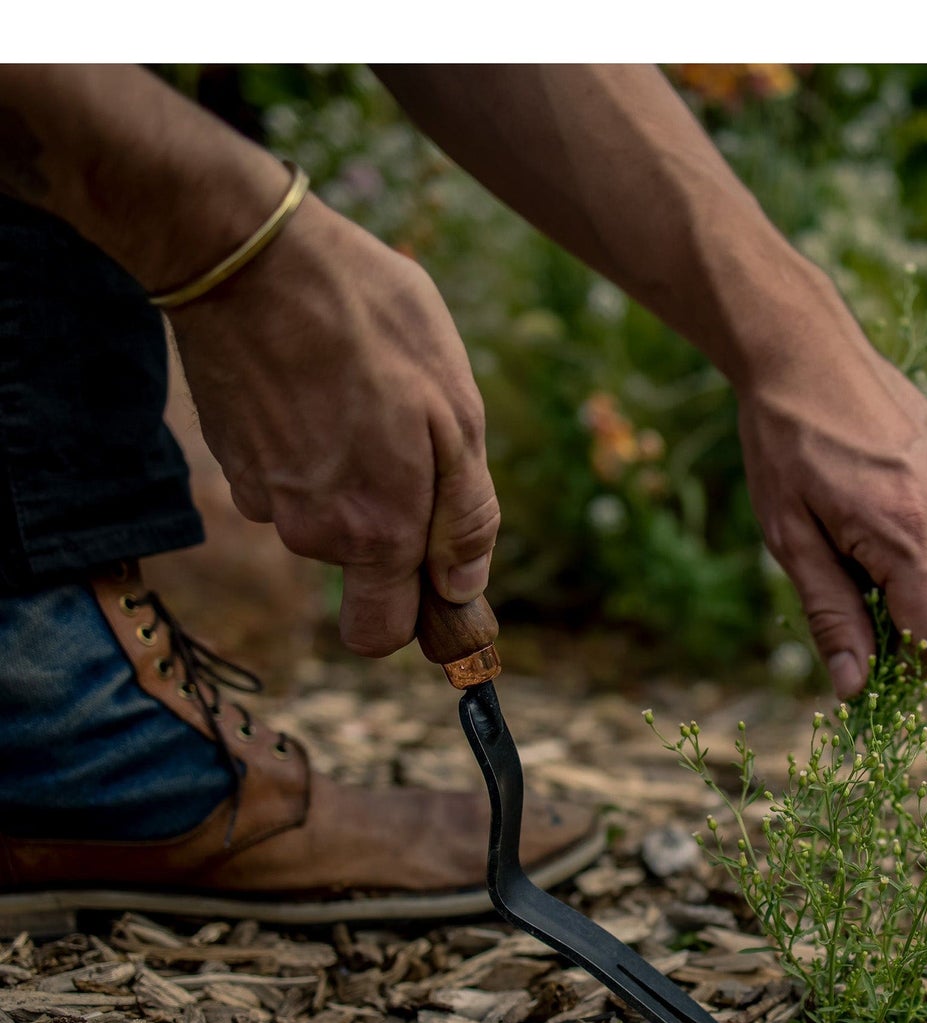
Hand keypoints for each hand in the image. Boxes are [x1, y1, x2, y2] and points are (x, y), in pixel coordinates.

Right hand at [167, 196, 497, 655]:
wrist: (248, 255)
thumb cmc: (371, 324)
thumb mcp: (457, 413)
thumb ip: (465, 515)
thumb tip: (462, 587)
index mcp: (375, 532)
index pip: (382, 635)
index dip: (415, 615)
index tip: (436, 577)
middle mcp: (311, 533)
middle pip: (363, 565)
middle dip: (394, 522)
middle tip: (410, 440)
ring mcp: (262, 498)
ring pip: (327, 515)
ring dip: (355, 472)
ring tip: (363, 393)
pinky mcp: (231, 459)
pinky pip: (289, 477)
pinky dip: (310, 445)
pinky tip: (319, 383)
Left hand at [739, 344, 926, 697]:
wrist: (805, 352)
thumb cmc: (785, 446)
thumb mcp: (790, 539)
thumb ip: (830, 615)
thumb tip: (855, 688)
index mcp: (906, 533)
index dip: (908, 668)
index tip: (871, 668)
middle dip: (897, 614)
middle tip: (839, 576)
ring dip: (906, 571)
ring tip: (852, 524)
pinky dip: (920, 534)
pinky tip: (877, 497)